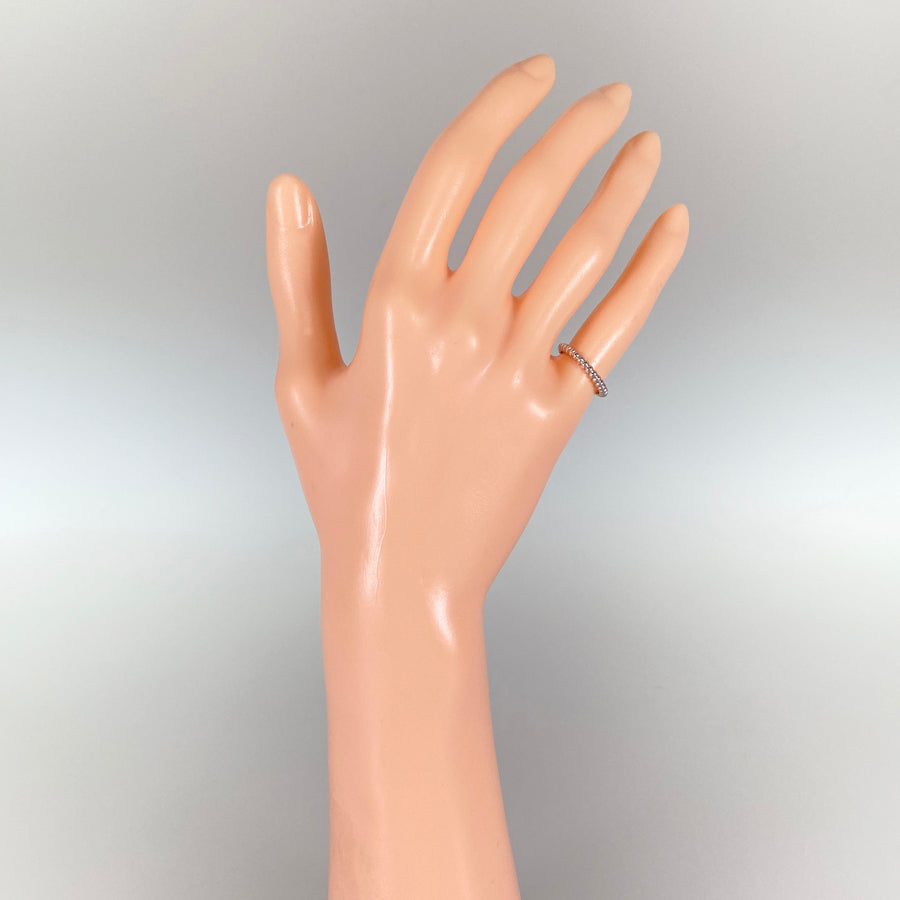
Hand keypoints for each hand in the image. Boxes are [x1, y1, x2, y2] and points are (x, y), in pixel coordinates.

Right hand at [266, 53, 688, 601]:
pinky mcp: (559, 410)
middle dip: (577, 129)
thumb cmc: (347, 482)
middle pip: (531, 194)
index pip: (453, 170)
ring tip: (646, 145)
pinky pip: (618, 325)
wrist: (404, 572)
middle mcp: (462, 324)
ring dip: (624, 186)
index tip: (536, 73)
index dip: (499, 106)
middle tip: (609, 94)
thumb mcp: (301, 379)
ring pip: (586, 251)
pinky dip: (654, 270)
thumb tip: (289, 189)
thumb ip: (297, 278)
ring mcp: (517, 367)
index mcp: (394, 305)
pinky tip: (675, 225)